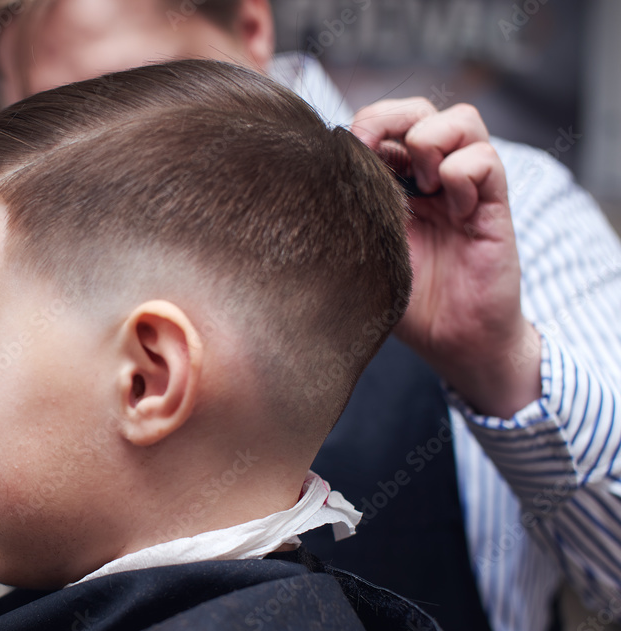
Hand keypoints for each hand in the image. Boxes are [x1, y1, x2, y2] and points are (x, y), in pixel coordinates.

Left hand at [351, 99, 540, 418]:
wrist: (453, 341)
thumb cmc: (405, 302)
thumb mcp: (363, 254)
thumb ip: (348, 215)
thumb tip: (315, 177)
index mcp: (395, 184)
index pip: (381, 126)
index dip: (363, 127)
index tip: (342, 154)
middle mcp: (431, 178)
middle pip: (418, 110)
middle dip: (391, 117)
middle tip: (371, 147)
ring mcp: (464, 187)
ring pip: (461, 119)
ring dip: (432, 138)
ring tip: (424, 180)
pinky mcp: (494, 204)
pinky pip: (486, 160)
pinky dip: (464, 171)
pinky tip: (453, 208)